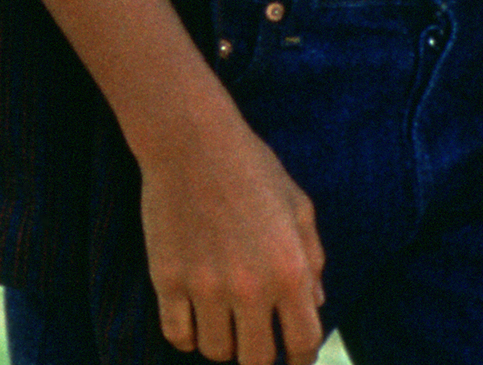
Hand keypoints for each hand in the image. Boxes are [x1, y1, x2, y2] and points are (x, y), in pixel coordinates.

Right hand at [139, 109, 325, 364]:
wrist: (190, 139)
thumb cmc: (250, 167)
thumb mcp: (298, 206)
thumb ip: (312, 259)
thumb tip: (314, 304)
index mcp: (289, 270)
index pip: (303, 344)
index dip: (300, 360)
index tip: (292, 357)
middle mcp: (250, 287)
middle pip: (257, 359)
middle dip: (259, 356)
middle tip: (253, 340)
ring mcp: (205, 285)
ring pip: (215, 351)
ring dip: (222, 344)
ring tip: (222, 324)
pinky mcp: (167, 278)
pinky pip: (176, 334)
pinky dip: (186, 336)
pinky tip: (192, 320)